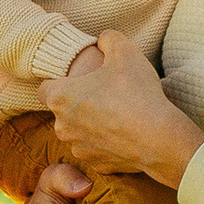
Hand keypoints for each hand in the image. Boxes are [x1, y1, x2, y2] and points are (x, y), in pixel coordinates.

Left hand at [45, 27, 203, 185]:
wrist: (159, 139)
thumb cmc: (137, 93)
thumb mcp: (125, 52)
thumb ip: (108, 38)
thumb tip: (103, 39)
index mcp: (60, 97)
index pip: (44, 88)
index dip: (59, 81)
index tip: (77, 80)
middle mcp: (62, 126)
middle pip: (62, 111)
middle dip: (78, 103)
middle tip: (103, 94)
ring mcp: (78, 148)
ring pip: (78, 132)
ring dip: (91, 124)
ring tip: (117, 115)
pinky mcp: (96, 165)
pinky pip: (97, 150)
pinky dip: (107, 144)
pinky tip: (125, 135)